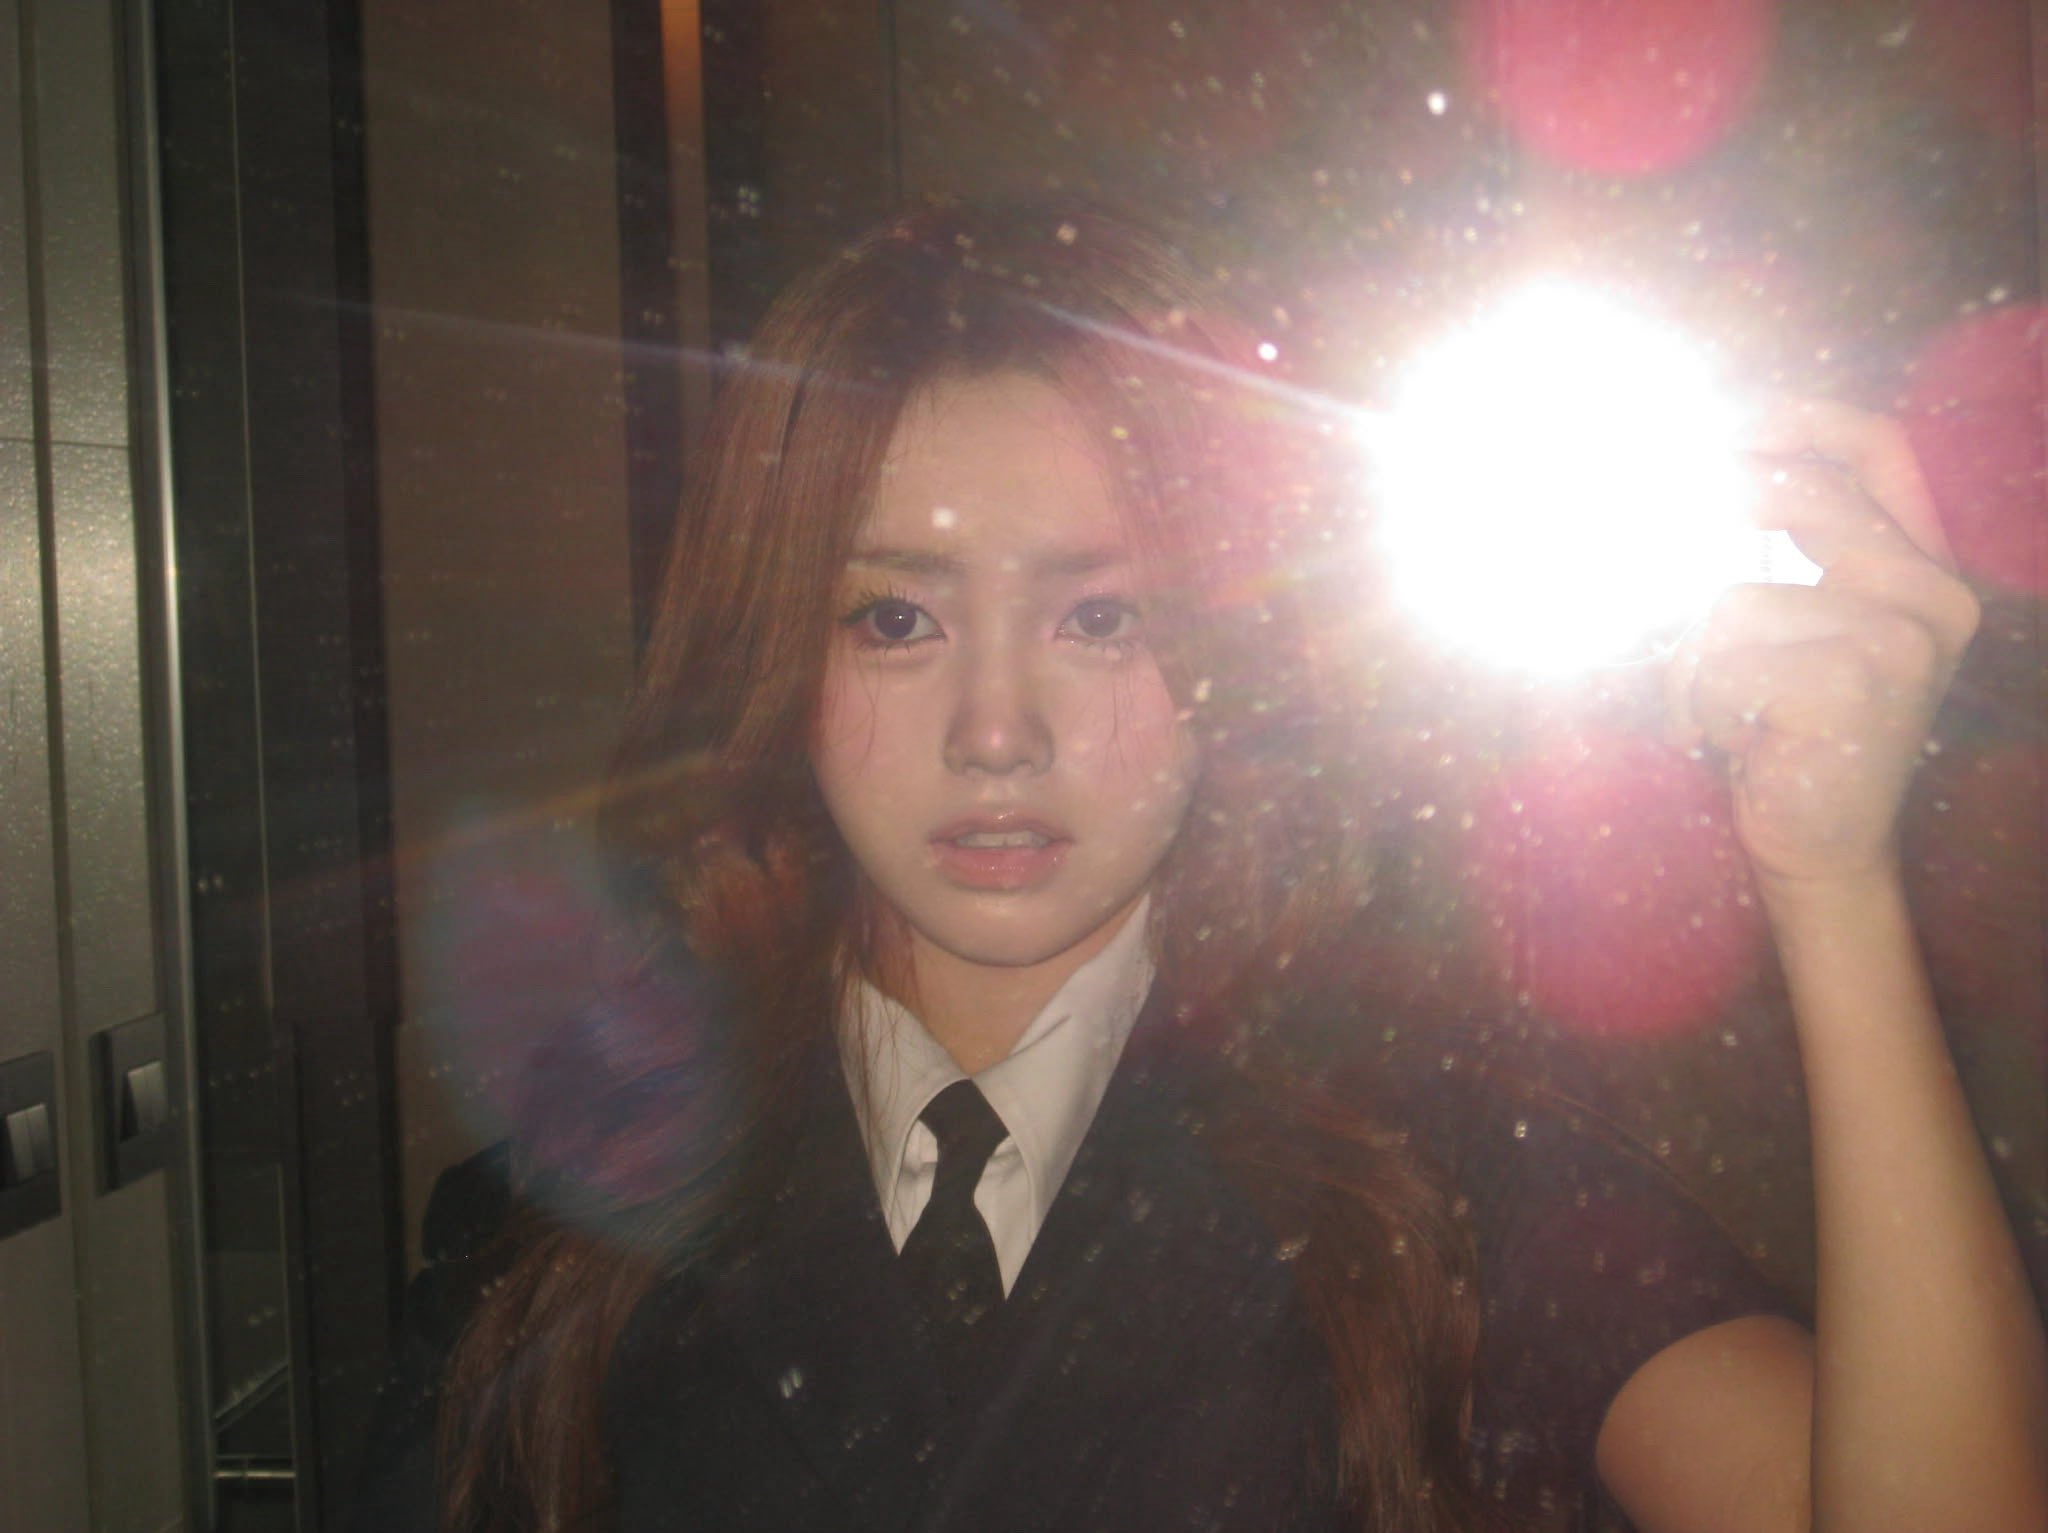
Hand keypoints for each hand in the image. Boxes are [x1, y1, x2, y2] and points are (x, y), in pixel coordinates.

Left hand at [1664, 399, 1979, 900]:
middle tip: (1634, 525)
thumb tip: (1690, 470)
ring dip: (1694, 661)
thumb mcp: (1790, 632)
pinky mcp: (1857, 682)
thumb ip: (1775, 555)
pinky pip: (1726, 658)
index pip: (1877, 452)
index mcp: (1925, 571)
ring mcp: (1904, 639)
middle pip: (1793, 502)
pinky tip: (1728, 741)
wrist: (1819, 849)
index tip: (1726, 413)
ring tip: (1716, 711)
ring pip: (1735, 599)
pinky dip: (1700, 701)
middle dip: (1705, 511)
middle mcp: (1932, 596)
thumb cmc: (1785, 733)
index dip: (1801, 418)